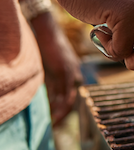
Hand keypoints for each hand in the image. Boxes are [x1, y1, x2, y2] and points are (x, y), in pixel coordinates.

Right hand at [20, 0, 82, 124]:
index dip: (65, 105)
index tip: (57, 116)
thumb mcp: (48, 62)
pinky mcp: (64, 68)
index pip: (72, 92)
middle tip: (55, 122)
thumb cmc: (43, 42)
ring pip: (70, 95)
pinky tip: (54, 111)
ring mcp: (71, 69)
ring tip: (53, 120)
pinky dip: (60, 102)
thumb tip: (46, 90)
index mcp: (72, 69)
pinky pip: (65, 89)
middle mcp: (74, 70)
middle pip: (72, 96)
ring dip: (62, 109)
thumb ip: (49, 75)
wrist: (44, 27)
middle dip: (64, 110)